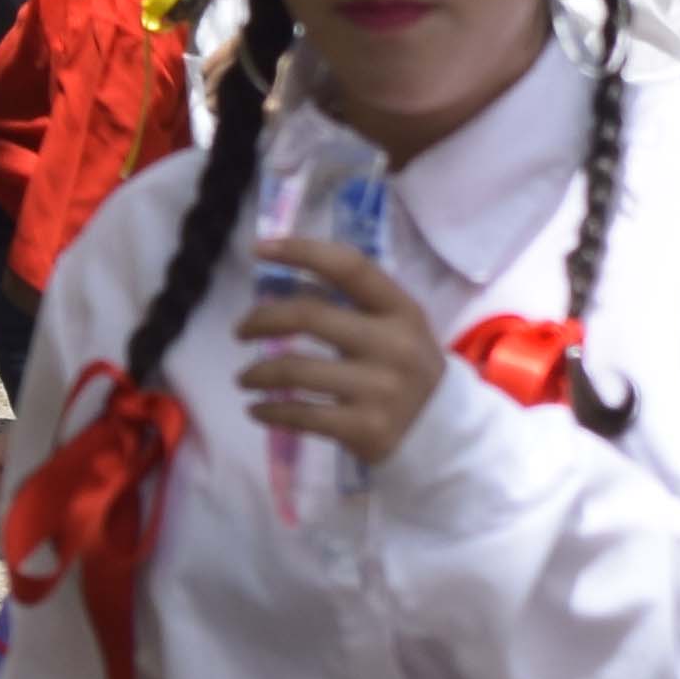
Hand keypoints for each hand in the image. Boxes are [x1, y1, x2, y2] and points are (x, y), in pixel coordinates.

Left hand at [238, 236, 450, 469]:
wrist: (439, 429)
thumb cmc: (404, 367)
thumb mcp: (396, 327)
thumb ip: (353, 304)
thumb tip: (280, 288)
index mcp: (401, 309)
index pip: (349, 267)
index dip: (302, 252)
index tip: (260, 248)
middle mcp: (393, 344)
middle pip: (310, 316)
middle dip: (263, 319)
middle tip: (240, 330)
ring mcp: (379, 388)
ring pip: (296, 370)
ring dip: (257, 372)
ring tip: (245, 377)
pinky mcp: (364, 428)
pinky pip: (300, 415)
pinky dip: (269, 410)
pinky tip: (257, 409)